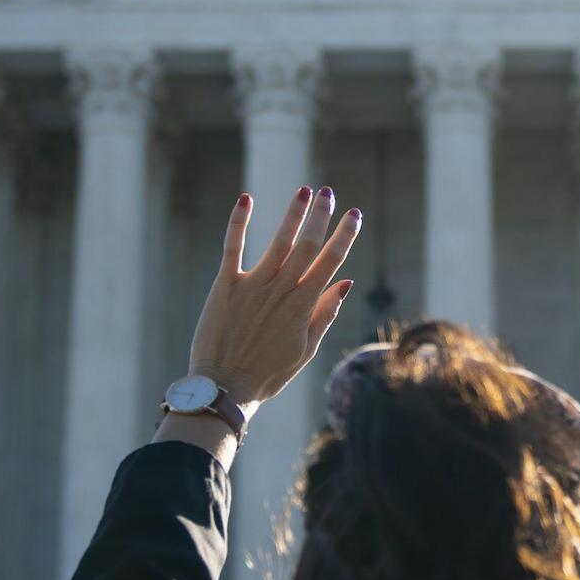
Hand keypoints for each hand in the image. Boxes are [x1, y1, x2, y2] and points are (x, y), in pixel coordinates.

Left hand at [187, 184, 361, 407]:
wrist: (224, 388)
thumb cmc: (268, 373)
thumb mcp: (306, 349)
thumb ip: (325, 313)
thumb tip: (346, 282)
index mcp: (303, 306)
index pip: (330, 262)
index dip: (344, 236)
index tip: (354, 214)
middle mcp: (281, 290)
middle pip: (307, 245)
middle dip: (321, 216)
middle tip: (329, 192)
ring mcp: (252, 286)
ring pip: (278, 241)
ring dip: (293, 214)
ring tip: (304, 190)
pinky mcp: (225, 286)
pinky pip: (232, 248)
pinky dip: (238, 222)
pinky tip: (246, 199)